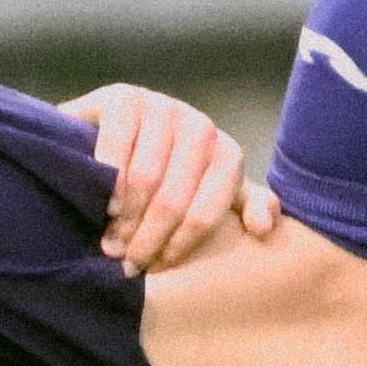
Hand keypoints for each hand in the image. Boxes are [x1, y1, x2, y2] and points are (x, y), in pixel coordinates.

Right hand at [61, 84, 276, 276]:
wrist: (106, 136)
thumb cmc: (164, 175)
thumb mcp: (208, 192)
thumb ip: (244, 207)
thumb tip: (264, 229)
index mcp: (226, 154)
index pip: (204, 215)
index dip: (177, 247)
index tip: (156, 267)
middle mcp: (200, 127)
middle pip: (173, 201)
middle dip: (147, 240)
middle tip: (127, 262)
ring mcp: (163, 107)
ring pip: (145, 179)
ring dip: (124, 219)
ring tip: (111, 241)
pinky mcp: (125, 98)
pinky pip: (117, 149)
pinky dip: (107, 182)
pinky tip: (103, 203)